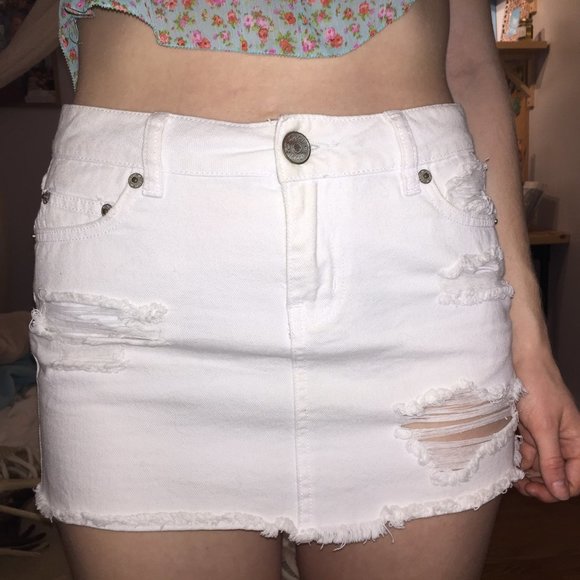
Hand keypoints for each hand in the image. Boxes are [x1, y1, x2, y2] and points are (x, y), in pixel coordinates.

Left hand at [513, 348, 579, 501]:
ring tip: (513, 478)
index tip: (537, 491)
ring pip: (541, 466)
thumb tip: (561, 492)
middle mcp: (564, 442)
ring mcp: (546, 436)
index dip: (559, 489)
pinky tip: (510, 462)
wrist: (520, 363)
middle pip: (557, 475)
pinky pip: (528, 453)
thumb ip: (552, 460)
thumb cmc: (538, 389)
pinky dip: (520, 459)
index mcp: (577, 441)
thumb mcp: (544, 427)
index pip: (576, 478)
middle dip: (542, 484)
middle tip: (522, 487)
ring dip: (529, 474)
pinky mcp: (530, 431)